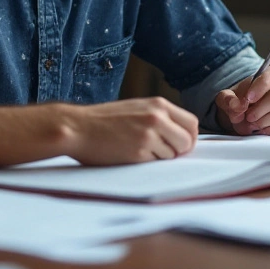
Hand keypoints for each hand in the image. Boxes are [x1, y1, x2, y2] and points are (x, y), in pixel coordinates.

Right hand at [62, 97, 197, 164]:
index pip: (191, 123)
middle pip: (187, 142)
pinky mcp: (139, 152)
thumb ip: (159, 117)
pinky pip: (155, 164)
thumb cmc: (104, 120)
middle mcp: (157, 117)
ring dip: (159, 158)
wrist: (77, 127)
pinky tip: (129, 154)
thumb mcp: (136, 109)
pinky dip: (146, 163)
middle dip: (179, 152)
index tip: (180, 144)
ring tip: (138, 150)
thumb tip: (180, 135)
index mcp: (158, 104)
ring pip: (172, 155)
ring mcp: (149, 135)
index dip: (189, 137)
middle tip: (163, 153)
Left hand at [214, 66, 269, 135]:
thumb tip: (237, 106)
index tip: (248, 99)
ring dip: (264, 122)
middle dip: (259, 110)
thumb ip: (228, 99)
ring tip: (253, 125)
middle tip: (247, 118)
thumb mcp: (230, 97)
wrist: (255, 112)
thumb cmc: (246, 101)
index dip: (259, 88)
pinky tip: (266, 130)